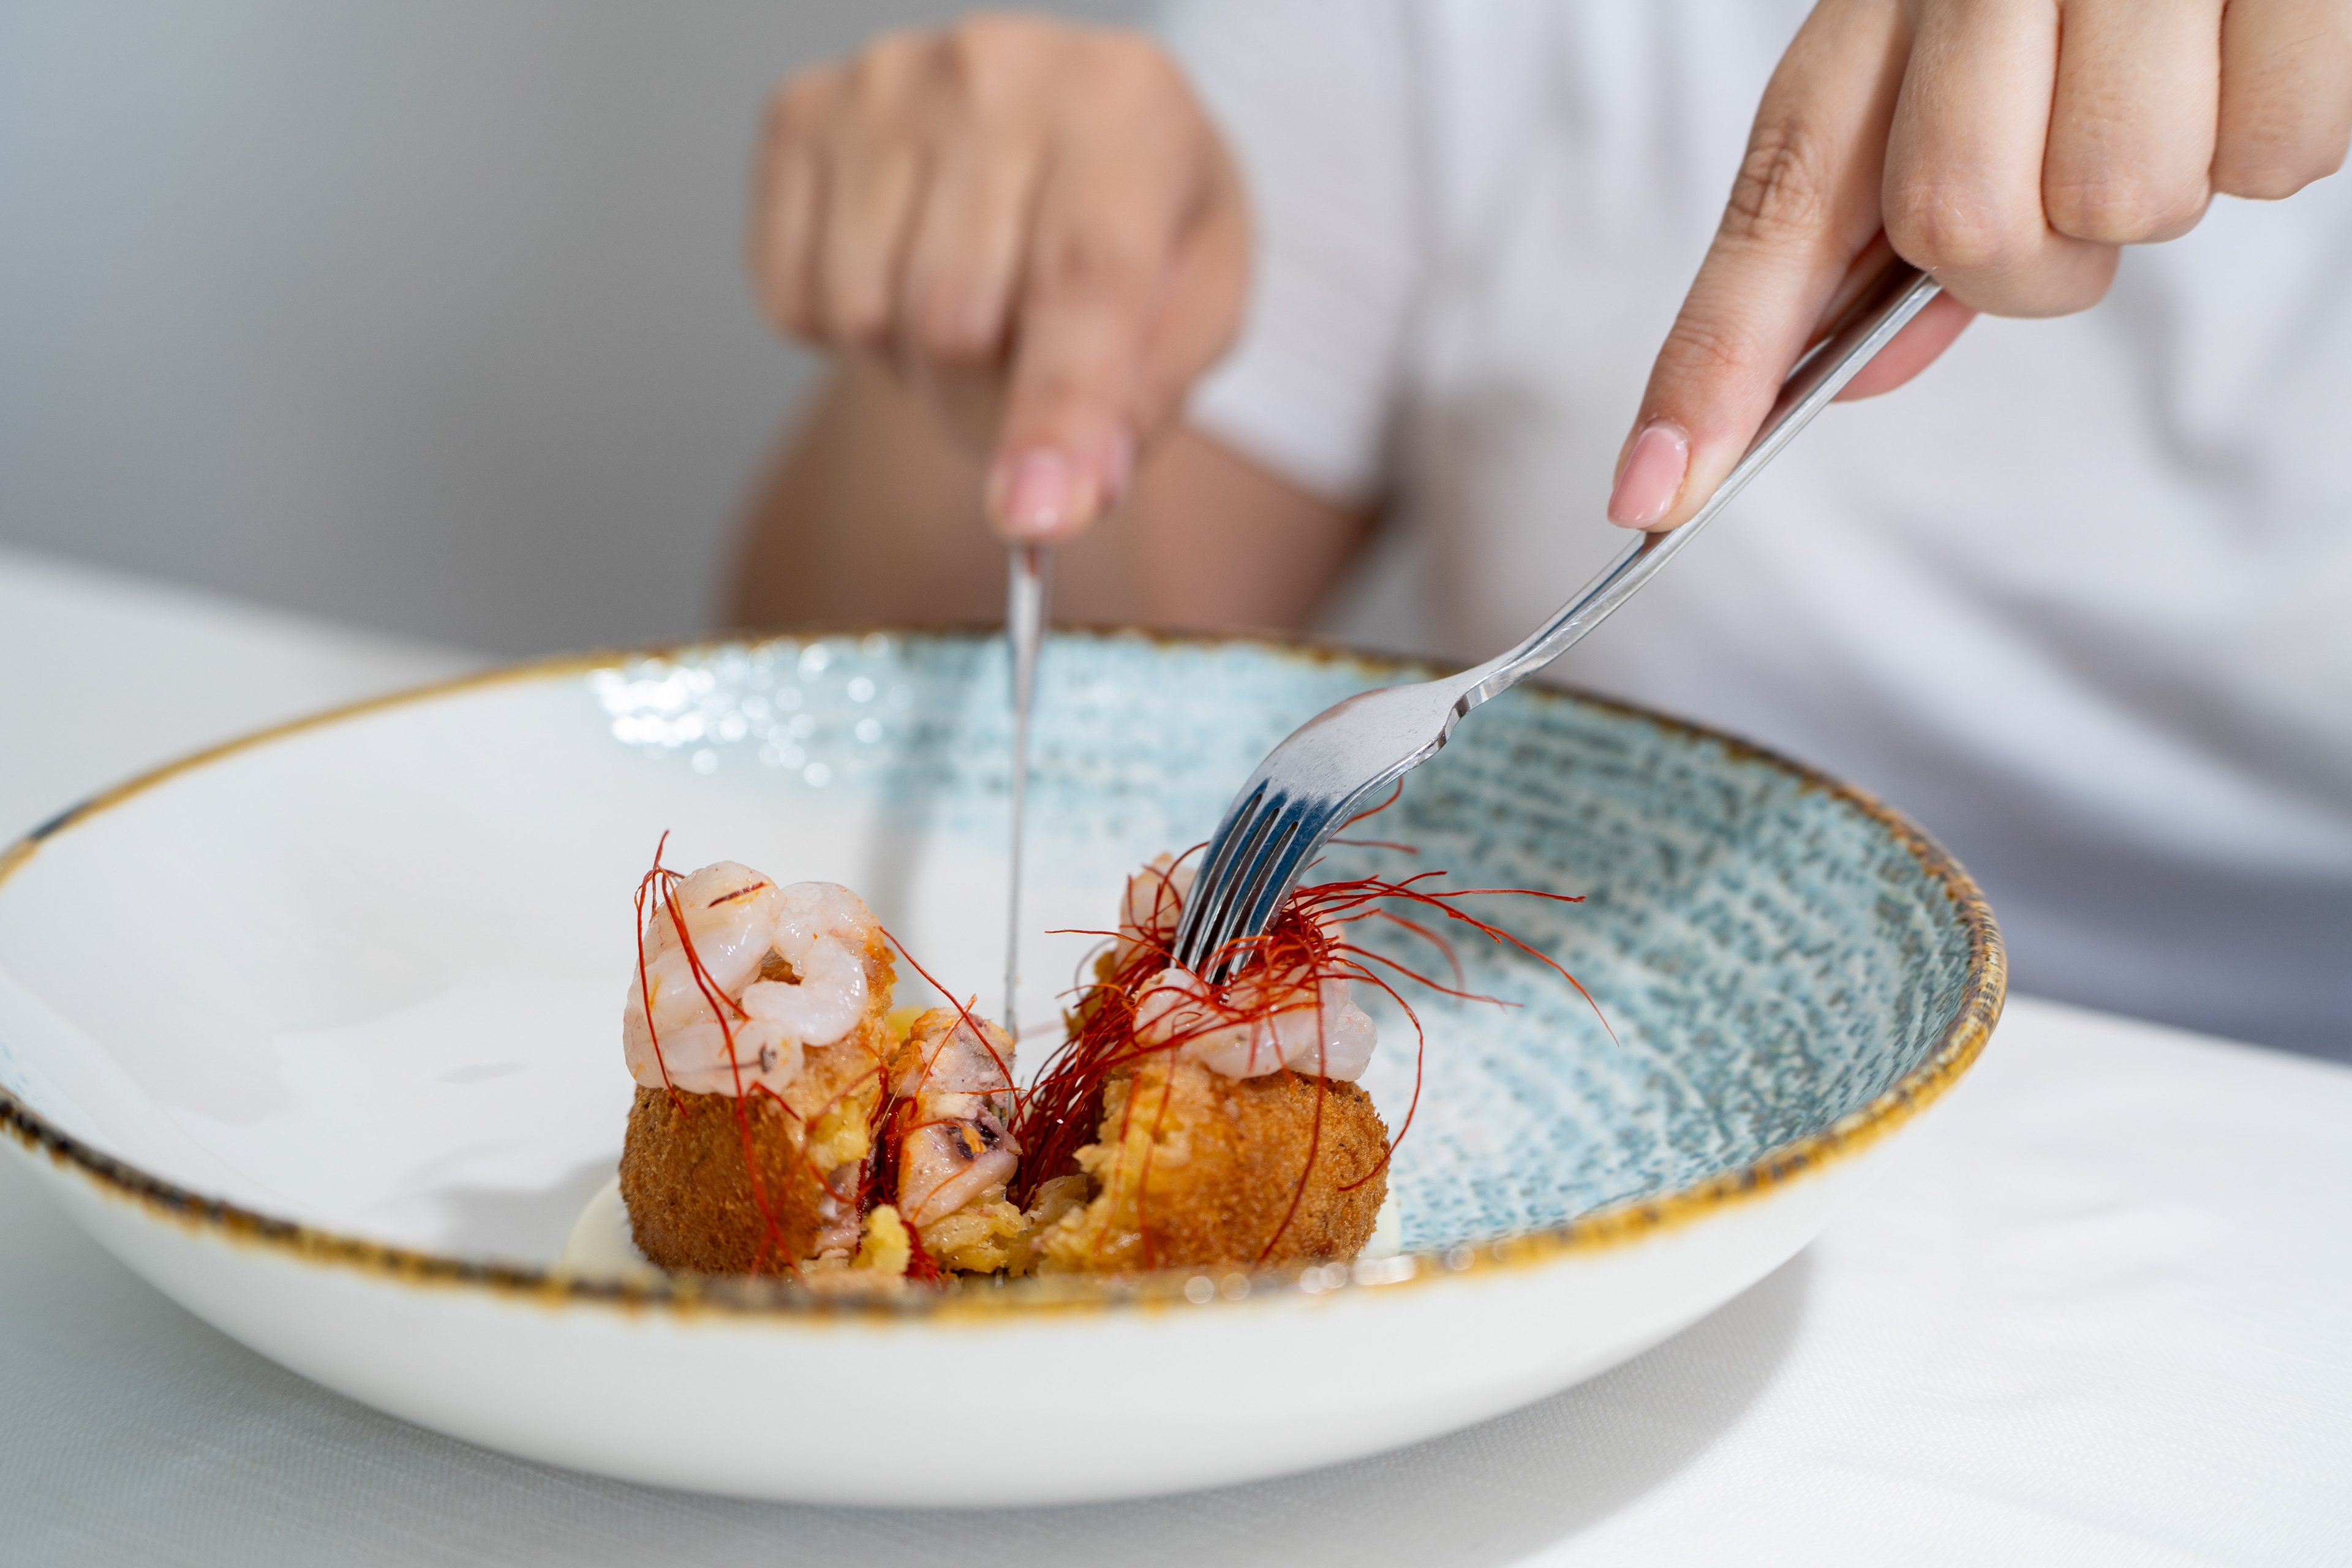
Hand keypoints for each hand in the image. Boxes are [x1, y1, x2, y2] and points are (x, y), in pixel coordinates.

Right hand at [750, 15, 1249, 542]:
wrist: (1071, 133)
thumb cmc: (1142, 221)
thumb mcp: (1196, 308)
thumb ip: (1141, 402)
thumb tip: (1069, 496)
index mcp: (1126, 104)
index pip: (1079, 282)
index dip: (1054, 413)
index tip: (1035, 517)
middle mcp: (999, 69)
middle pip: (953, 320)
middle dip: (985, 397)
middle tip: (1023, 369)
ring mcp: (886, 81)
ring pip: (862, 315)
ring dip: (913, 361)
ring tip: (970, 308)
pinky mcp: (801, 111)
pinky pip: (794, 297)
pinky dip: (840, 327)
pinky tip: (901, 270)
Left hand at [1608, 0, 2351, 530]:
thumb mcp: (1957, 66)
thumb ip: (1894, 219)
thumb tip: (1860, 371)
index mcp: (1884, 4)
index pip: (1775, 207)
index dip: (1713, 366)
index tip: (1651, 496)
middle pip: (1963, 232)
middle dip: (2030, 249)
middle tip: (2079, 145)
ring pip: (2118, 208)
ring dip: (2163, 180)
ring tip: (2179, 68)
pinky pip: (2272, 158)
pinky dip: (2278, 129)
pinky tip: (2253, 43)